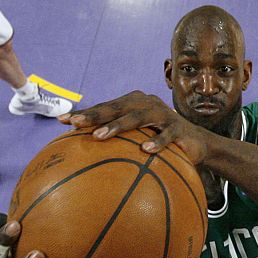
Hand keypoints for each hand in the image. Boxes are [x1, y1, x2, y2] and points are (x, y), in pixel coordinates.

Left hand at [58, 91, 208, 163]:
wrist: (195, 142)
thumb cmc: (158, 139)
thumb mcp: (136, 138)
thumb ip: (114, 141)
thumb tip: (81, 154)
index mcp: (132, 103)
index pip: (104, 107)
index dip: (84, 113)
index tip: (62, 121)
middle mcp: (145, 104)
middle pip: (116, 108)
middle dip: (95, 115)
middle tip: (75, 124)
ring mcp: (162, 114)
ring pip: (137, 117)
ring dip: (118, 126)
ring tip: (99, 136)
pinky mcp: (178, 128)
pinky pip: (166, 135)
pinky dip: (156, 142)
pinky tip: (145, 151)